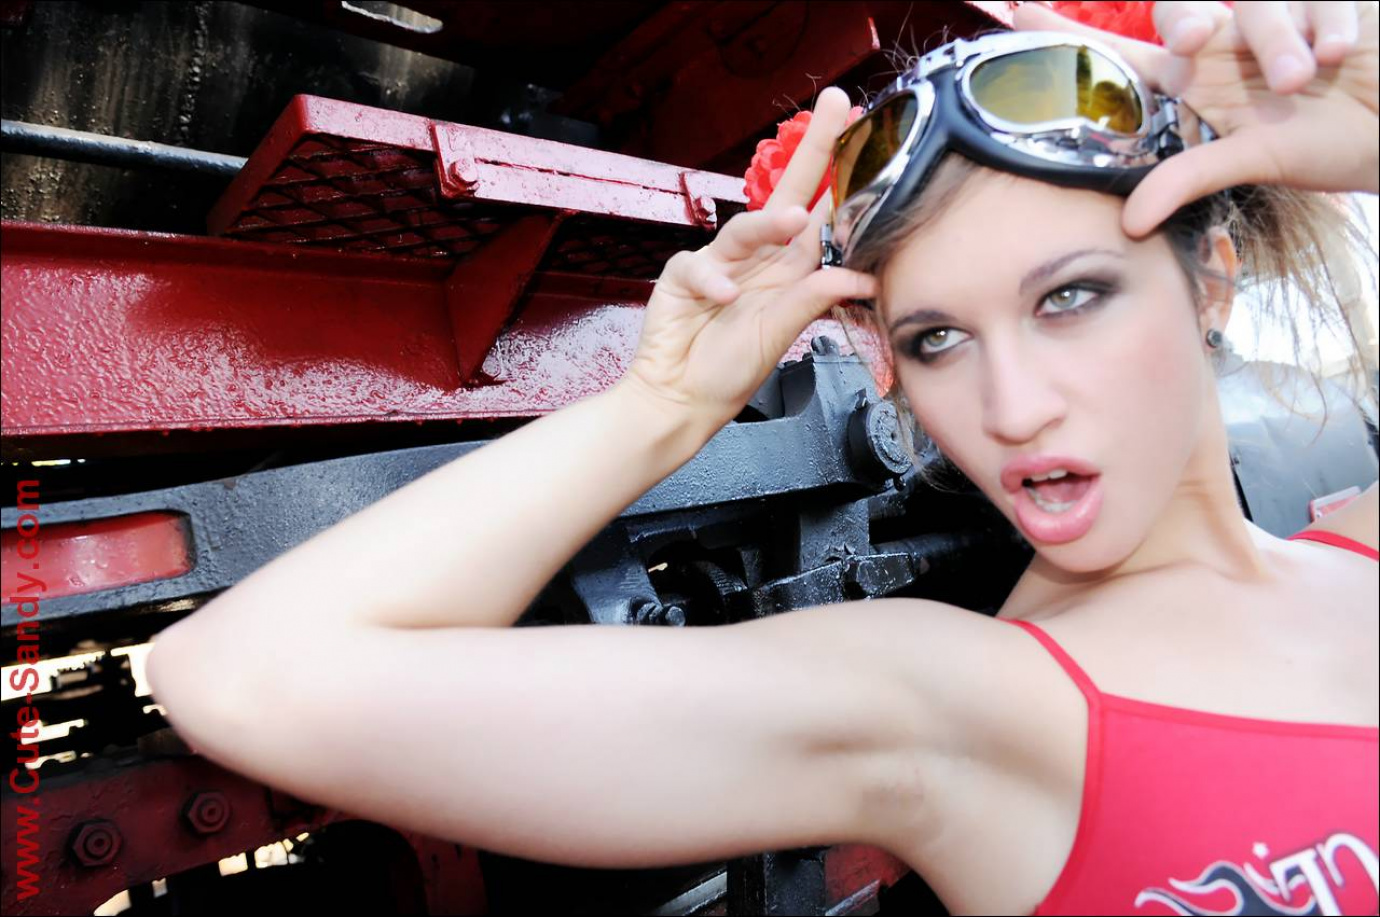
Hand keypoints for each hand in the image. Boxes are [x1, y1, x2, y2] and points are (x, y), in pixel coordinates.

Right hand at [617, 87, 877, 433]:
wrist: (680, 398)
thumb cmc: (729, 370)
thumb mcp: (781, 334)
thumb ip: (814, 301)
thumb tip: (861, 278)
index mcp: (789, 270)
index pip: (820, 215)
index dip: (840, 176)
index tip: (863, 134)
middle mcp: (759, 258)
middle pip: (787, 193)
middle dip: (812, 149)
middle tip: (836, 105)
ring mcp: (720, 262)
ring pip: (746, 227)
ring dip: (767, 223)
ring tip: (787, 221)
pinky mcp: (683, 275)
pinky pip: (701, 265)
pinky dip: (714, 281)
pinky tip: (724, 298)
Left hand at [1013, 0, 1379, 236]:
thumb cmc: (1328, 139)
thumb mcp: (1253, 159)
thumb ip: (1189, 178)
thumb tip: (1129, 221)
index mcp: (1198, 81)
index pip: (1123, 55)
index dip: (1073, 33)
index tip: (1018, 11)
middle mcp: (1227, 44)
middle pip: (1180, 10)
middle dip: (1183, 19)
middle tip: (1193, 38)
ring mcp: (1275, 20)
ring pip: (1253, 6)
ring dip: (1279, 43)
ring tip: (1304, 77)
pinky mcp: (1328, 4)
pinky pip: (1316, 0)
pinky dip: (1330, 28)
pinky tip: (1341, 53)